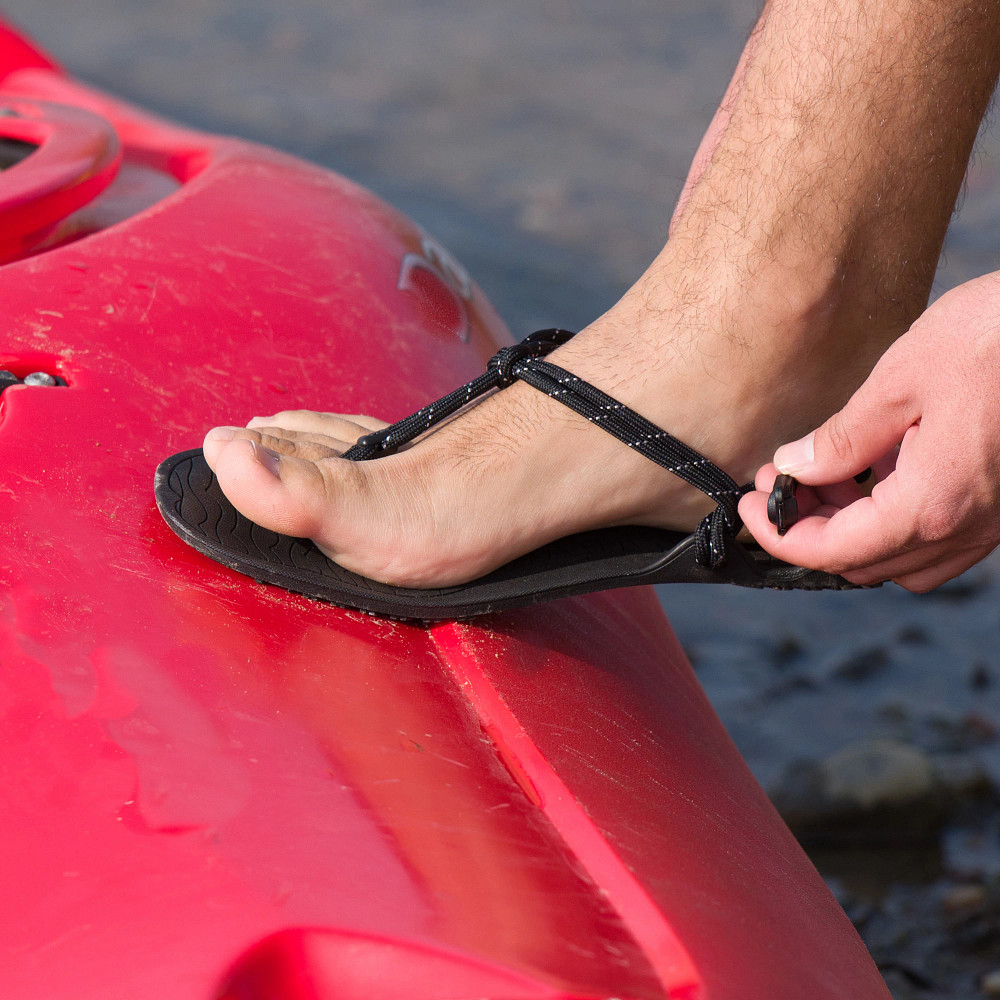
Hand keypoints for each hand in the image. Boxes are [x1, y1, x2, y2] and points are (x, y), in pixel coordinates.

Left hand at [738, 271, 999, 590]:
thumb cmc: (997, 339)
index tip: (750, 507)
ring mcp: (990, 523)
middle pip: (863, 564)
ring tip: (822, 477)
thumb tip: (793, 469)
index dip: (779, 536)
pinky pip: (937, 539)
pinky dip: (892, 521)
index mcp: (932, 503)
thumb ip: (841, 439)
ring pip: (902, 562)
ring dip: (851, 531)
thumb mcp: (900, 382)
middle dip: (811, 532)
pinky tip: (875, 473)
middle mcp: (965, 527)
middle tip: (780, 485)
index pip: (833, 551)